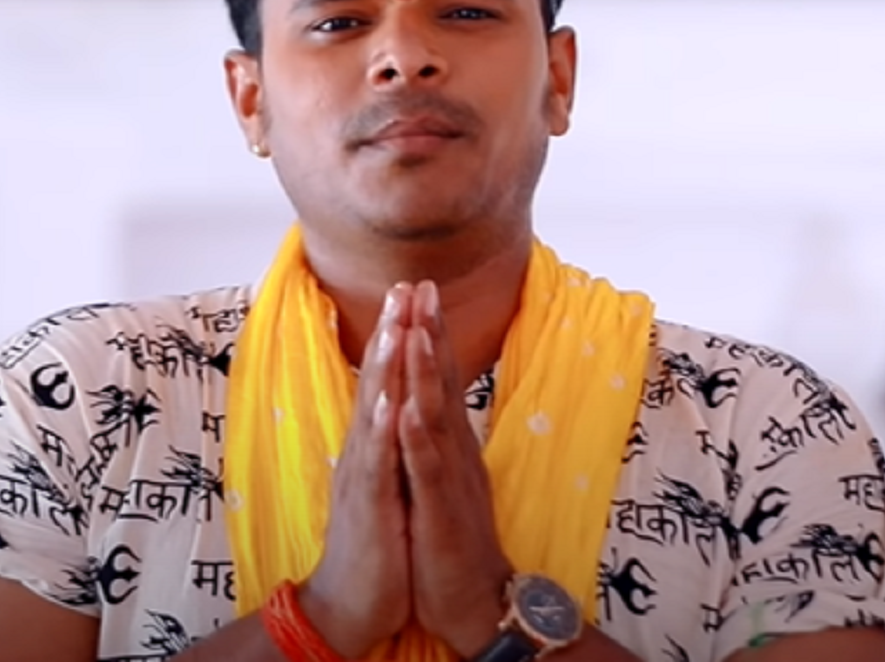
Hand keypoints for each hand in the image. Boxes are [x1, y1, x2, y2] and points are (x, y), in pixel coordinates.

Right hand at [300, 285, 412, 657]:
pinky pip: (376, 461)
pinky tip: (390, 400)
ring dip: (385, 365)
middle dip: (391, 330)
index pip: (388, 378)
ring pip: (374, 408)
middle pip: (378, 379)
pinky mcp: (367, 504)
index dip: (400, 335)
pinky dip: (382, 429)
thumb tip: (401, 404)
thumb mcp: (387, 480)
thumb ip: (391, 441)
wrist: (349, 602)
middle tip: (403, 284)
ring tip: (395, 323)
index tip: (414, 293)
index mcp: (374, 442)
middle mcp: (364, 448)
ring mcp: (363, 473)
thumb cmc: (375, 541)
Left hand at [399, 280, 513, 656]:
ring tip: (416, 327)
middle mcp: (454, 450)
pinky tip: (407, 408)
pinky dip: (418, 437)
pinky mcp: (441, 509)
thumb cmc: (453, 539)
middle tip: (420, 285)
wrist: (477, 600)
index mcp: (449, 443)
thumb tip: (427, 402)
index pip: (440, 378)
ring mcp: (450, 477)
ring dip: (427, 369)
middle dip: (430, 331)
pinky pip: (427, 469)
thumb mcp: (443, 479)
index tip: (418, 291)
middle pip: (442, 381)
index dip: (429, 333)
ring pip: (436, 414)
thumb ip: (437, 440)